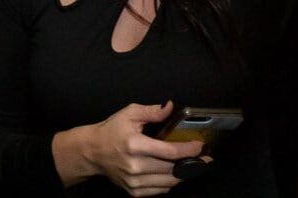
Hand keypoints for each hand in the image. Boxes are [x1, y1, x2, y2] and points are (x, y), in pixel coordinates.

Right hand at [79, 101, 194, 194]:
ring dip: (183, 175)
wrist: (92, 151)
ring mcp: (134, 181)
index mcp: (135, 145)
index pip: (170, 152)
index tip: (201, 147)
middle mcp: (135, 166)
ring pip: (168, 182)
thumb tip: (170, 107)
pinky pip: (159, 191)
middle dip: (192, 163)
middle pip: (172, 169)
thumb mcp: (129, 113)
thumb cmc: (111, 131)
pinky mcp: (133, 191)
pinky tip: (174, 174)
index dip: (189, 150)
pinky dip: (170, 183)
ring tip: (193, 166)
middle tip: (205, 158)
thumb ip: (152, 111)